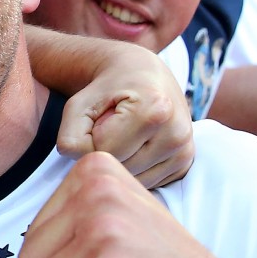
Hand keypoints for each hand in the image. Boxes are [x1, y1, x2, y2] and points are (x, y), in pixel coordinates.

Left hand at [56, 41, 191, 186]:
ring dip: (121, 162)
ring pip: (135, 180)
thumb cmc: (108, 89)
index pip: (106, 151)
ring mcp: (184, 151)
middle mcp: (177, 133)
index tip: (99, 119)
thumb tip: (84, 167)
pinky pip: (148, 183)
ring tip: (126, 134)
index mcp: (155, 111)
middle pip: (122, 168)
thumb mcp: (79, 104)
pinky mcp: (186, 164)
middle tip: (112, 126)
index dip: (92, 139)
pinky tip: (138, 144)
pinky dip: (136, 169)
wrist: (142, 74)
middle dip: (107, 152)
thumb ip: (70, 136)